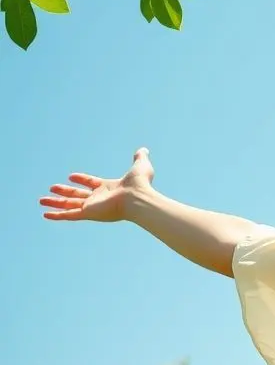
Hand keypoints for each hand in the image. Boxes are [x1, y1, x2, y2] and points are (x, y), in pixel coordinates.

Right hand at [40, 147, 154, 222]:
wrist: (138, 197)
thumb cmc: (140, 184)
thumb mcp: (140, 166)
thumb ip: (139, 157)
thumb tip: (143, 150)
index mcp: (109, 187)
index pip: (92, 183)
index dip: (82, 180)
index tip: (71, 176)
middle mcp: (99, 198)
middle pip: (77, 195)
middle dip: (64, 192)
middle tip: (52, 188)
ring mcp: (93, 206)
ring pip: (69, 205)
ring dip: (55, 202)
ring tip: (41, 200)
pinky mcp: (88, 213)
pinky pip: (69, 215)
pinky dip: (57, 215)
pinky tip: (45, 214)